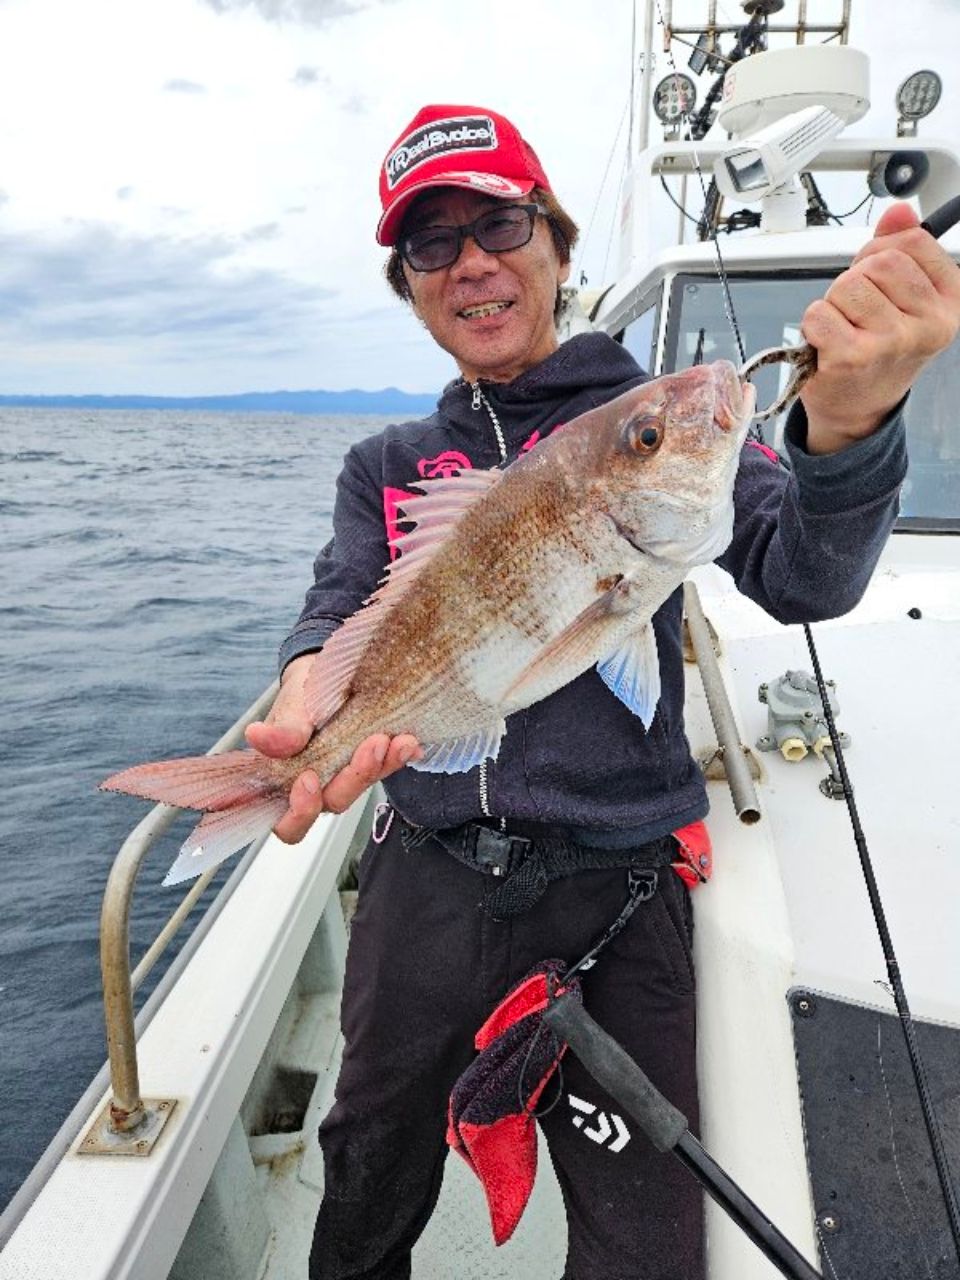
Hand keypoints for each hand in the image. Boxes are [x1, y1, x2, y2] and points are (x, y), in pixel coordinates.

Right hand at [245, 653, 421, 843]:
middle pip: (334, 803)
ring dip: (382, 765)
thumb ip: (281, 729)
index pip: (288, 824)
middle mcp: (317, 790)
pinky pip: (386, 768)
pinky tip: (409, 742)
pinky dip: (399, 756)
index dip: (299, 813)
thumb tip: (257, 736)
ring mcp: (346, 778)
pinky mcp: (372, 764)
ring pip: (364, 787)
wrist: (326, 677)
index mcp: (285, 786)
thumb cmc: (301, 698)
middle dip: (354, 778)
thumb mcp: (291, 707)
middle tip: (371, 745)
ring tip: (397, 739)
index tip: (309, 779)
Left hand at [798, 202, 959, 454]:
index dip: (881, 250)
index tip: (875, 276)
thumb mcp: (901, 297)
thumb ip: (899, 249)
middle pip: (880, 262)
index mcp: (950, 301)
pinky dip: (813, 324)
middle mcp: (930, 323)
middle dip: (856, 278)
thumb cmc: (877, 349)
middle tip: (855, 311)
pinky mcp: (855, 358)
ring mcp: (894, 342)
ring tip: (843, 329)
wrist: (858, 408)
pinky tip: (827, 344)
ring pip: (848, 285)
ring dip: (833, 303)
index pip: (914, 241)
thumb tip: (899, 210)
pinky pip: (820, 312)